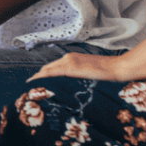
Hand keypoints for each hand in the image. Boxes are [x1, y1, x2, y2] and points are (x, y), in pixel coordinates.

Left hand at [28, 50, 145, 82]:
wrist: (117, 67)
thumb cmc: (106, 72)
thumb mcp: (87, 72)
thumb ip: (76, 75)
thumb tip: (68, 85)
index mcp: (70, 58)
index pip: (51, 67)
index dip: (42, 74)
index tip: (34, 81)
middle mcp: (67, 58)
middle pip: (47, 68)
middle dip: (38, 76)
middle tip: (28, 86)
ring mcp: (69, 61)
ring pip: (48, 70)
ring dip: (39, 78)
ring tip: (31, 86)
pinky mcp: (73, 67)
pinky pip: (55, 72)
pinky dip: (45, 77)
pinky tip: (40, 82)